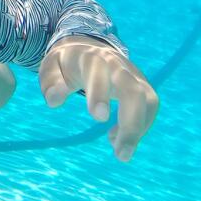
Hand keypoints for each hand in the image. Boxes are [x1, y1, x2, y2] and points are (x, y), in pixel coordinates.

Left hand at [38, 37, 158, 161]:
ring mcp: (133, 74)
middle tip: (119, 153)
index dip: (100, 92)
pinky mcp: (143, 85)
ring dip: (138, 130)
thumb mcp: (51, 66)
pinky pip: (150, 106)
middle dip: (130, 121)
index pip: (99, 71)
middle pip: (133, 89)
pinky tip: (118, 138)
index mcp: (91, 57)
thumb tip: (55, 101)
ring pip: (148, 99)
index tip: (99, 118)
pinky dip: (141, 126)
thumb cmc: (68, 63)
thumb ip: (50, 82)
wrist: (89, 47)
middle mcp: (117, 65)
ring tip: (121, 153)